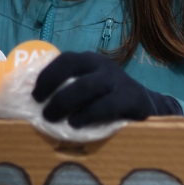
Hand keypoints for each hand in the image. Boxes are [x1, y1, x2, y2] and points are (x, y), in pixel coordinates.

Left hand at [32, 52, 179, 127]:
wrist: (148, 106)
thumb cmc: (110, 99)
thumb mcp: (92, 86)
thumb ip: (71, 88)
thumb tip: (35, 103)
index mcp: (90, 61)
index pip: (64, 60)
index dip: (46, 76)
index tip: (34, 94)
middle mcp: (103, 66)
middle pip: (71, 70)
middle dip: (52, 90)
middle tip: (42, 110)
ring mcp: (117, 81)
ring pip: (85, 87)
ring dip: (65, 102)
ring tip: (53, 119)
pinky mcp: (129, 98)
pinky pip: (104, 105)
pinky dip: (87, 115)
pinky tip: (76, 124)